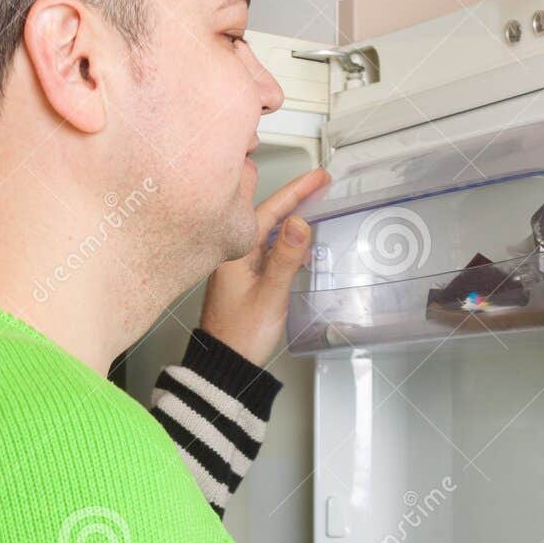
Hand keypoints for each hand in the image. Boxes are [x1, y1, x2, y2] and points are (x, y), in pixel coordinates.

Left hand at [197, 166, 331, 366]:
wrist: (225, 364)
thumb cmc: (240, 336)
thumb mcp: (270, 296)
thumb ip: (286, 258)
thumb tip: (299, 223)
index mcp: (236, 253)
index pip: (270, 210)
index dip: (296, 191)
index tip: (318, 178)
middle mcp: (233, 254)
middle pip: (266, 214)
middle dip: (293, 197)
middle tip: (318, 184)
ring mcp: (236, 265)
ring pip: (265, 230)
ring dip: (289, 216)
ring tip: (312, 204)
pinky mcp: (242, 277)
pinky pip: (265, 246)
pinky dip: (283, 238)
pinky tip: (296, 242)